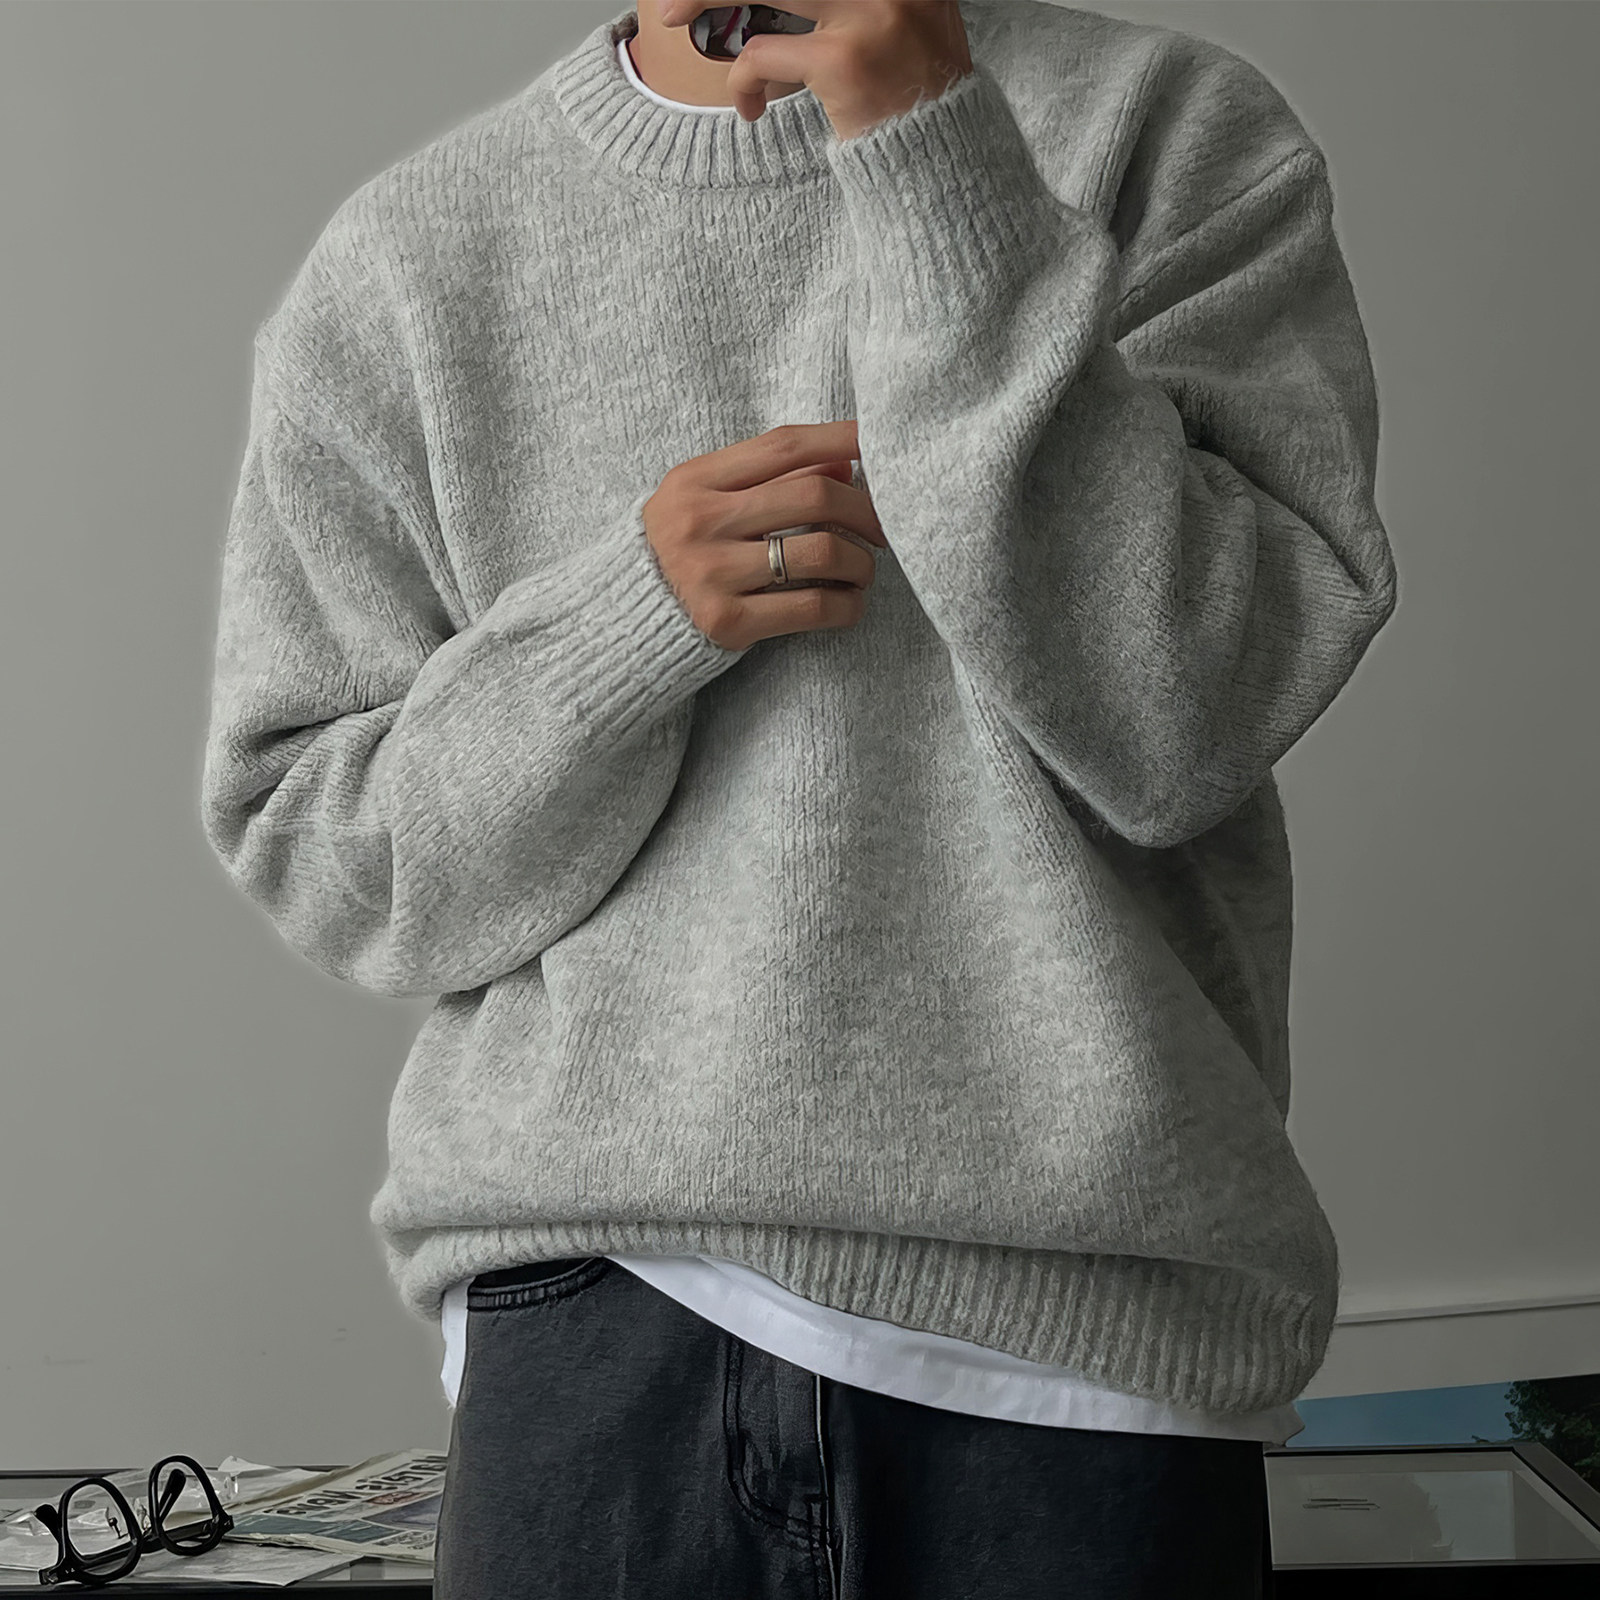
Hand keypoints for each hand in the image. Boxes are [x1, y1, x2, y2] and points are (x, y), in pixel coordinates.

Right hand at [642, 421, 886, 652]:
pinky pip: (813, 606)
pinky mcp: (727, 621)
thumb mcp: (707, 501)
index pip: (783, 445)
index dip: (839, 438)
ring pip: (823, 552)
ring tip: (864, 570)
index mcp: (695, 481)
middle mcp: (701, 522)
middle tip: (882, 528)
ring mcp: (713, 573)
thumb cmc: (680, 553)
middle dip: (866, 510)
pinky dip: (847, 604)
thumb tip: (844, 462)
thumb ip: (768, 478)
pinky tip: (849, 603)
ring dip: (862, 562)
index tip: (877, 442)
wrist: (623, 621)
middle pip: (815, 495)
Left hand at [656, 0, 971, 139]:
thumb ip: (852, 0)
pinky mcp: (842, 59)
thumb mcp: (900, 21)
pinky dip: (742, 81)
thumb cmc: (913, 96)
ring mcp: (868, 14)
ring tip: (677, 16)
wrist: (944, 163)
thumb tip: (774, 1)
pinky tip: (749, 108)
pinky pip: (761, 53)